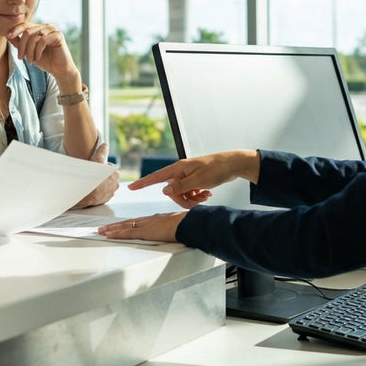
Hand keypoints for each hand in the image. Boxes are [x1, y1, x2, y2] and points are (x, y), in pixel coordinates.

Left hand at [6, 22, 75, 81]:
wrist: (59, 70)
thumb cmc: (45, 60)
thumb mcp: (28, 52)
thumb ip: (19, 44)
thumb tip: (7, 36)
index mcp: (39, 28)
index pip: (24, 25)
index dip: (15, 30)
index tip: (8, 36)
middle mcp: (46, 27)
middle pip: (27, 31)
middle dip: (22, 46)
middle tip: (20, 58)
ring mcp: (53, 30)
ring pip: (34, 36)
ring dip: (29, 51)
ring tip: (30, 61)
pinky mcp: (58, 35)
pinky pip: (43, 40)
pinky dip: (38, 51)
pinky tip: (38, 58)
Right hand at [71, 142, 117, 208]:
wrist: (85, 192)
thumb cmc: (92, 176)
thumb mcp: (97, 160)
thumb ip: (102, 151)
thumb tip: (105, 145)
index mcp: (116, 174)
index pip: (109, 168)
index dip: (101, 167)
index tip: (95, 168)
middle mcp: (116, 184)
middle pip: (108, 177)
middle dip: (102, 176)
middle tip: (93, 175)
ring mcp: (110, 193)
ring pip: (105, 186)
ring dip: (100, 184)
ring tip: (91, 182)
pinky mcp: (105, 200)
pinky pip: (102, 194)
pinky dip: (98, 192)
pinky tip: (92, 189)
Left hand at [98, 212, 185, 242]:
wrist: (189, 223)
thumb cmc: (188, 225)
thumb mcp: (178, 226)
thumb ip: (173, 229)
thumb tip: (176, 233)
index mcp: (156, 219)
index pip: (137, 221)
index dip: (126, 224)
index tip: (118, 225)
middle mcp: (148, 220)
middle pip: (128, 222)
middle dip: (114, 226)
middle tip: (103, 228)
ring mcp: (146, 225)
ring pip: (124, 226)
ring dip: (111, 229)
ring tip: (101, 231)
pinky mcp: (145, 231)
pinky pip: (127, 232)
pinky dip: (117, 234)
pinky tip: (108, 235)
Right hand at [128, 149, 259, 208]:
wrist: (233, 164)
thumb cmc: (217, 169)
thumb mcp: (199, 180)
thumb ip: (181, 187)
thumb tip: (164, 191)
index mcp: (179, 168)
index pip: (157, 177)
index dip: (143, 183)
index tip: (131, 188)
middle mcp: (181, 172)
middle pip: (172, 192)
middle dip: (184, 200)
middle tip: (199, 200)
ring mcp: (188, 176)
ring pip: (182, 194)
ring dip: (193, 199)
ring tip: (205, 196)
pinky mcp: (195, 180)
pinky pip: (189, 193)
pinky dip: (197, 196)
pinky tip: (206, 194)